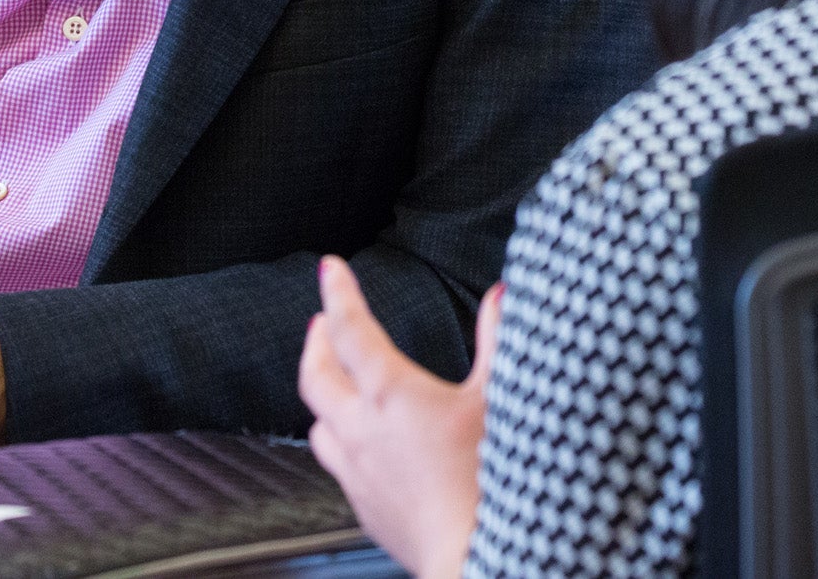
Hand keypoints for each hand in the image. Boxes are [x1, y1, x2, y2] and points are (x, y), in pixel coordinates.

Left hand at [299, 255, 500, 578]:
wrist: (474, 558)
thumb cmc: (491, 482)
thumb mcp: (500, 401)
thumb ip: (496, 340)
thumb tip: (500, 295)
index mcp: (391, 393)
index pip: (351, 328)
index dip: (338, 291)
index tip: (329, 268)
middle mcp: (361, 428)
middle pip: (317, 374)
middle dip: (318, 341)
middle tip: (323, 321)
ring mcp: (357, 470)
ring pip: (318, 422)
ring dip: (324, 394)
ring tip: (336, 383)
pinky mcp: (363, 505)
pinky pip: (336, 462)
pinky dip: (340, 439)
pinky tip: (360, 443)